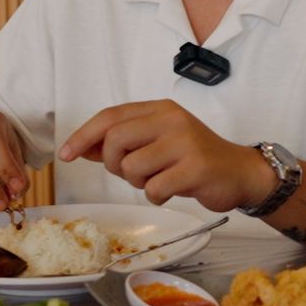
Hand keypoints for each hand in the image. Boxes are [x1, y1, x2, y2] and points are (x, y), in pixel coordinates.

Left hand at [58, 100, 267, 211]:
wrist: (239, 173)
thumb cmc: (193, 159)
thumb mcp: (157, 143)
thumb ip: (123, 143)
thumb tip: (83, 148)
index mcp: (160, 109)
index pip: (110, 116)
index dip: (83, 135)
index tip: (65, 154)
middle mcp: (171, 120)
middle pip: (115, 139)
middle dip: (113, 163)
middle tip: (130, 173)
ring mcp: (184, 142)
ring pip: (131, 167)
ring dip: (138, 182)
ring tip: (159, 179)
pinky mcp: (195, 168)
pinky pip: (153, 188)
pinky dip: (156, 195)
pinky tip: (172, 190)